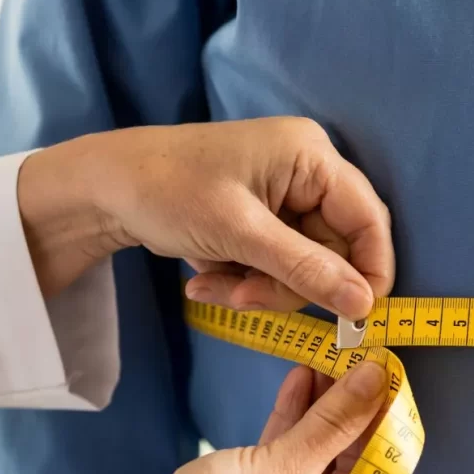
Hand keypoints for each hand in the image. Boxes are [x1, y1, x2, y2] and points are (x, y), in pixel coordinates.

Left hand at [17, 117, 392, 318]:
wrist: (103, 187)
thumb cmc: (169, 191)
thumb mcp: (240, 234)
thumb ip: (306, 270)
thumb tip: (364, 305)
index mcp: (311, 157)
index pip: (368, 220)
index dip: (370, 271)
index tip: (355, 316)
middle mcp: (306, 172)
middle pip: (333, 250)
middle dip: (290, 284)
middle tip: (246, 298)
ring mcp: (283, 196)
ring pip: (302, 265)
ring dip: (262, 287)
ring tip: (213, 286)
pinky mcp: (261, 219)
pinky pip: (275, 263)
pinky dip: (245, 279)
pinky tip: (206, 277)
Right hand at [42, 360, 389, 473]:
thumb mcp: (284, 467)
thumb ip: (335, 421)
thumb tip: (379, 376)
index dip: (387, 423)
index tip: (393, 376)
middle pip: (349, 463)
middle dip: (352, 409)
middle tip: (363, 359)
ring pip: (316, 454)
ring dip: (322, 408)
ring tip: (333, 358)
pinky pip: (286, 455)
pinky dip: (292, 420)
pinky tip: (301, 380)